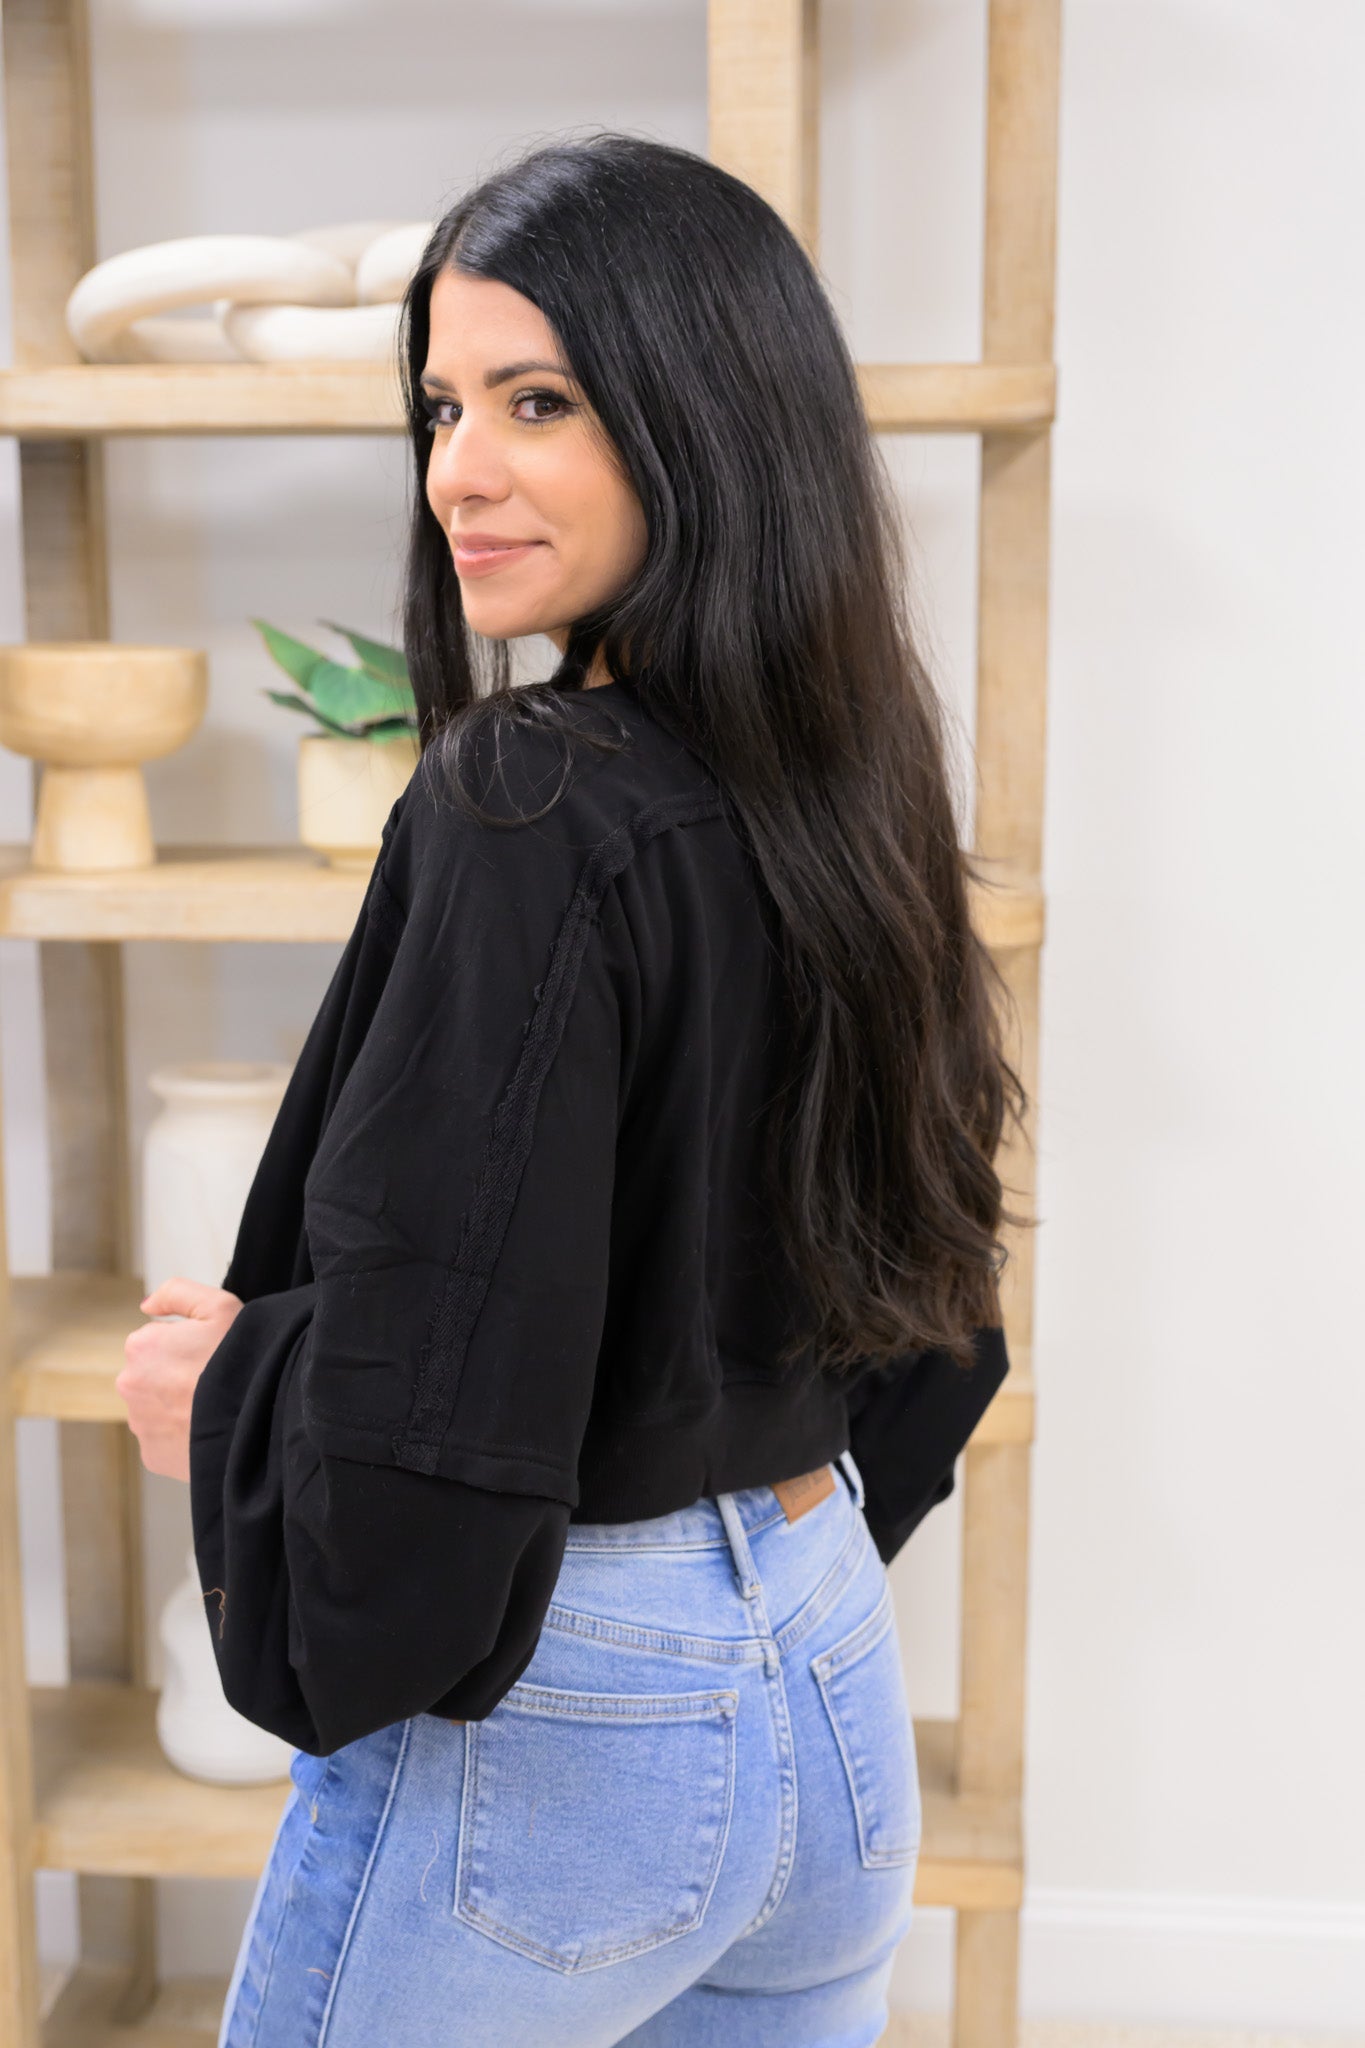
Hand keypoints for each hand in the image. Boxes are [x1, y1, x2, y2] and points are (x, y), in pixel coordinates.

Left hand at [117, 1277, 242, 1481]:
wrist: (256, 1422)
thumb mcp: (219, 1306)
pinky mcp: (151, 1455)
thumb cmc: (242, 1362)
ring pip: (157, 1407)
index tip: (209, 1353)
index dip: (188, 1343)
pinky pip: (164, 1438)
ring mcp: (139, 1423)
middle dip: (177, 1375)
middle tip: (212, 1379)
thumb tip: (147, 1305)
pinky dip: (181, 1434)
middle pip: (154, 1373)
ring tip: (211, 1405)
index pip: (157, 1339)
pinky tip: (205, 1427)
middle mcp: (130, 1385)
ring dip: (178, 1405)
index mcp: (141, 1346)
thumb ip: (176, 1292)